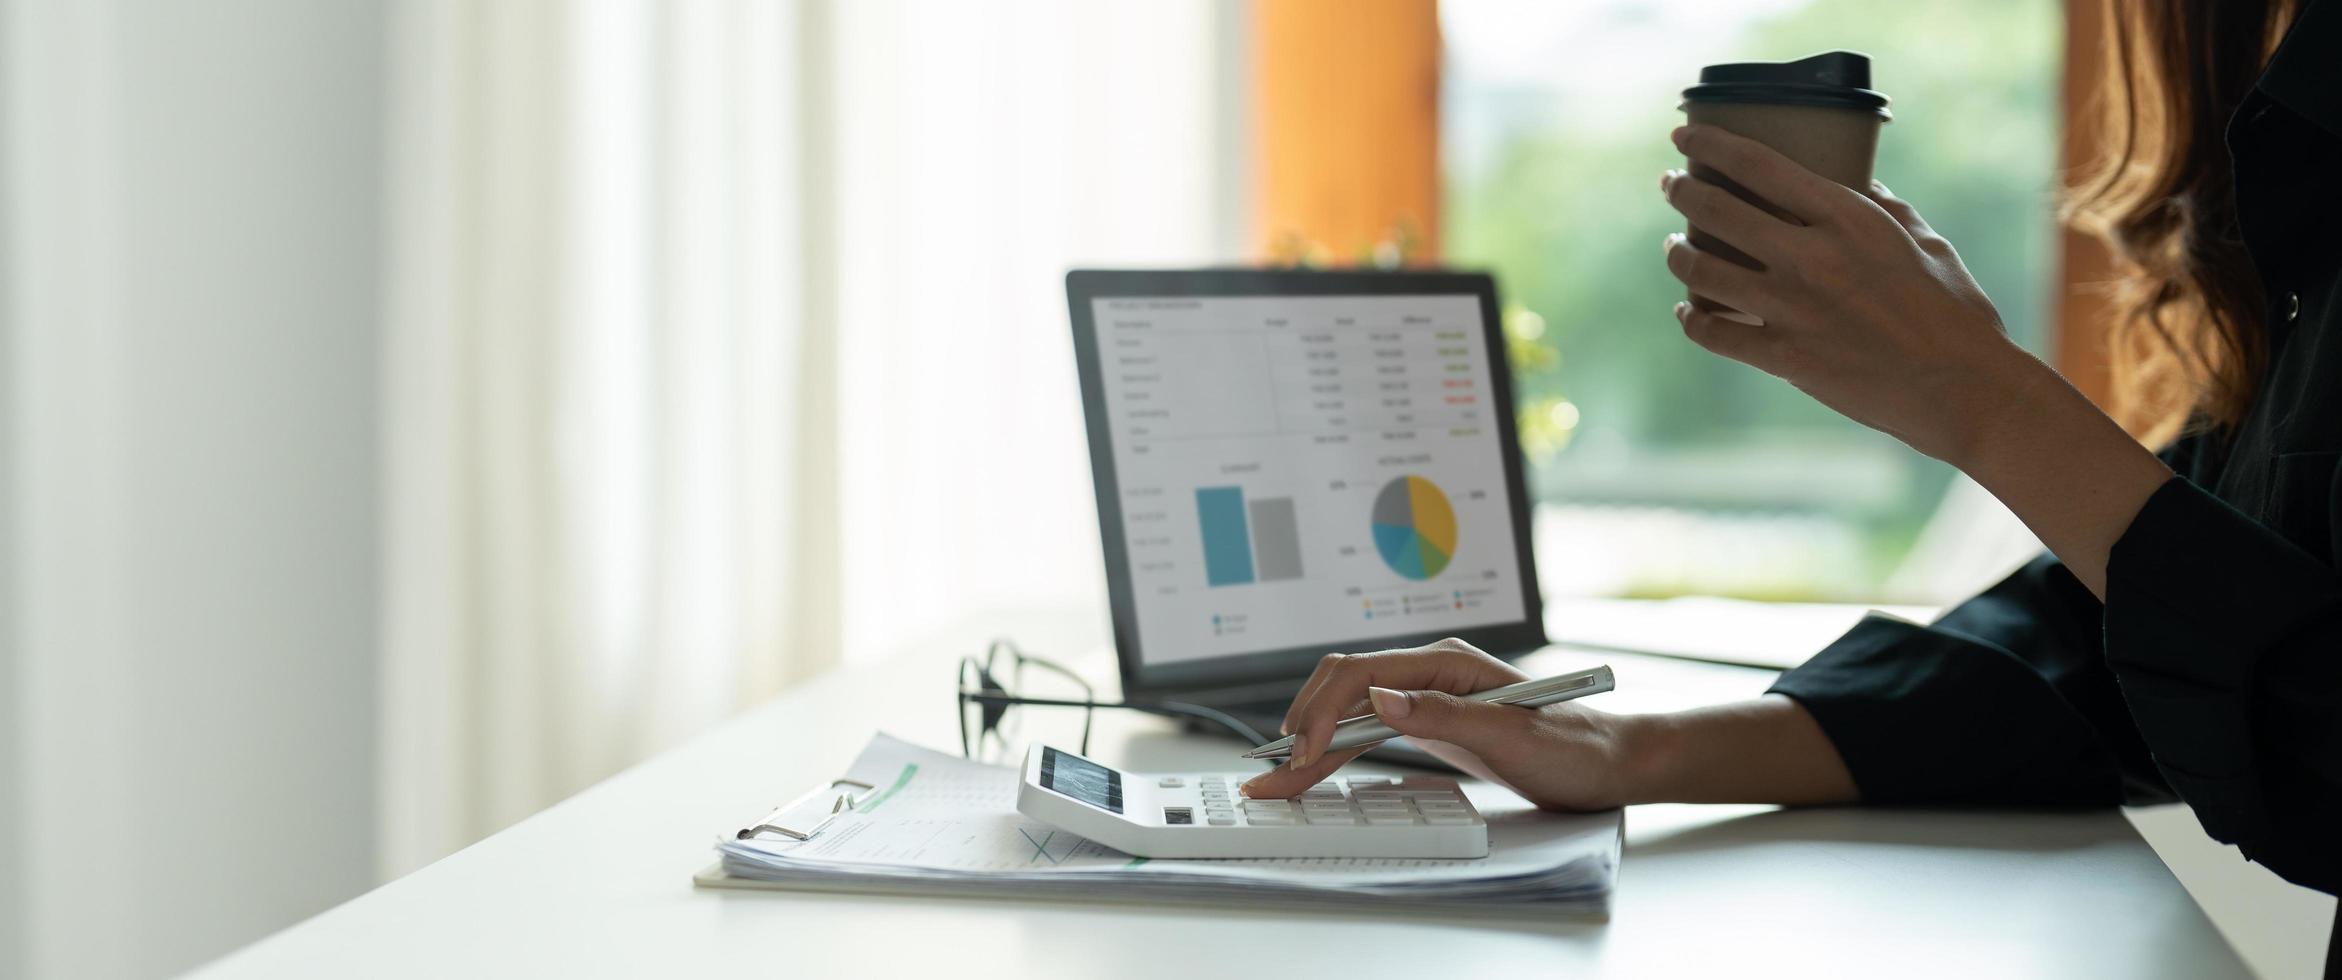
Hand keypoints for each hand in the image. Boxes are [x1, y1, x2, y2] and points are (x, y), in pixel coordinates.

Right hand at [1237, 638, 1634, 809]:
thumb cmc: (1573, 745)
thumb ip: (1444, 715)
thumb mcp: (1511, 734)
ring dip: (1310, 743)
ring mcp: (1426, 697)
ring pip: (1349, 713)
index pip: (1363, 675)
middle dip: (1302, 725)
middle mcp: (1430, 673)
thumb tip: (1381, 701)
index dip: (1326, 712)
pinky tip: (1312, 773)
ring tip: (1273, 780)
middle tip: (1270, 772)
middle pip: (1344, 688)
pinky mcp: (1428, 723)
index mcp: (1446, 663)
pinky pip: (1368, 733)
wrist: (1610, 762)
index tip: (1305, 753)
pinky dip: (1336, 753)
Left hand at [1659, 123, 2040, 464]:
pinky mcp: (1784, 358)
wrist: (1962, 389)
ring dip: (1677, 254)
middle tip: (1670, 185)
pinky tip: (1687, 311)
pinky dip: (1691, 319)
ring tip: (1674, 245)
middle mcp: (1812, 257)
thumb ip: (1885, 209)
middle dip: (1681, 192)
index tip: (1682, 139)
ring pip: (1702, 272)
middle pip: (1716, 212)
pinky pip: (1713, 333)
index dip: (1709, 147)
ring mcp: (1793, 309)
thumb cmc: (1954, 313)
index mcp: (1848, 218)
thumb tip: (1860, 180)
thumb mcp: (1925, 243)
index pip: (1757, 165)